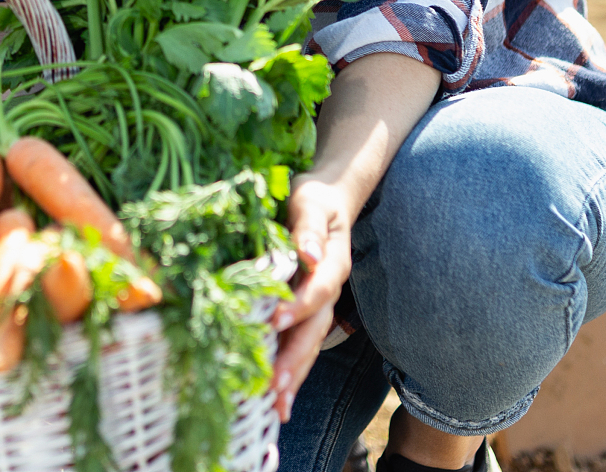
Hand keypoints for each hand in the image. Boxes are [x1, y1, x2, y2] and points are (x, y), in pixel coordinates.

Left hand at [267, 177, 358, 419]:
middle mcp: (328, 291)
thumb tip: (308, 254)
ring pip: (309, 345)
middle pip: (315, 330)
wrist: (327, 201)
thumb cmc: (314, 199)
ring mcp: (318, 306)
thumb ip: (309, 226)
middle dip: (296, 360)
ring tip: (276, 406)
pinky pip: (298, 345)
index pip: (318, 290)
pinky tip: (274, 397)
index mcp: (331, 264)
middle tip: (275, 388)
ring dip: (294, 375)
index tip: (274, 321)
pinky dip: (288, 370)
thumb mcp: (310, 201)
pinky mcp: (304, 313)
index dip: (299, 307)